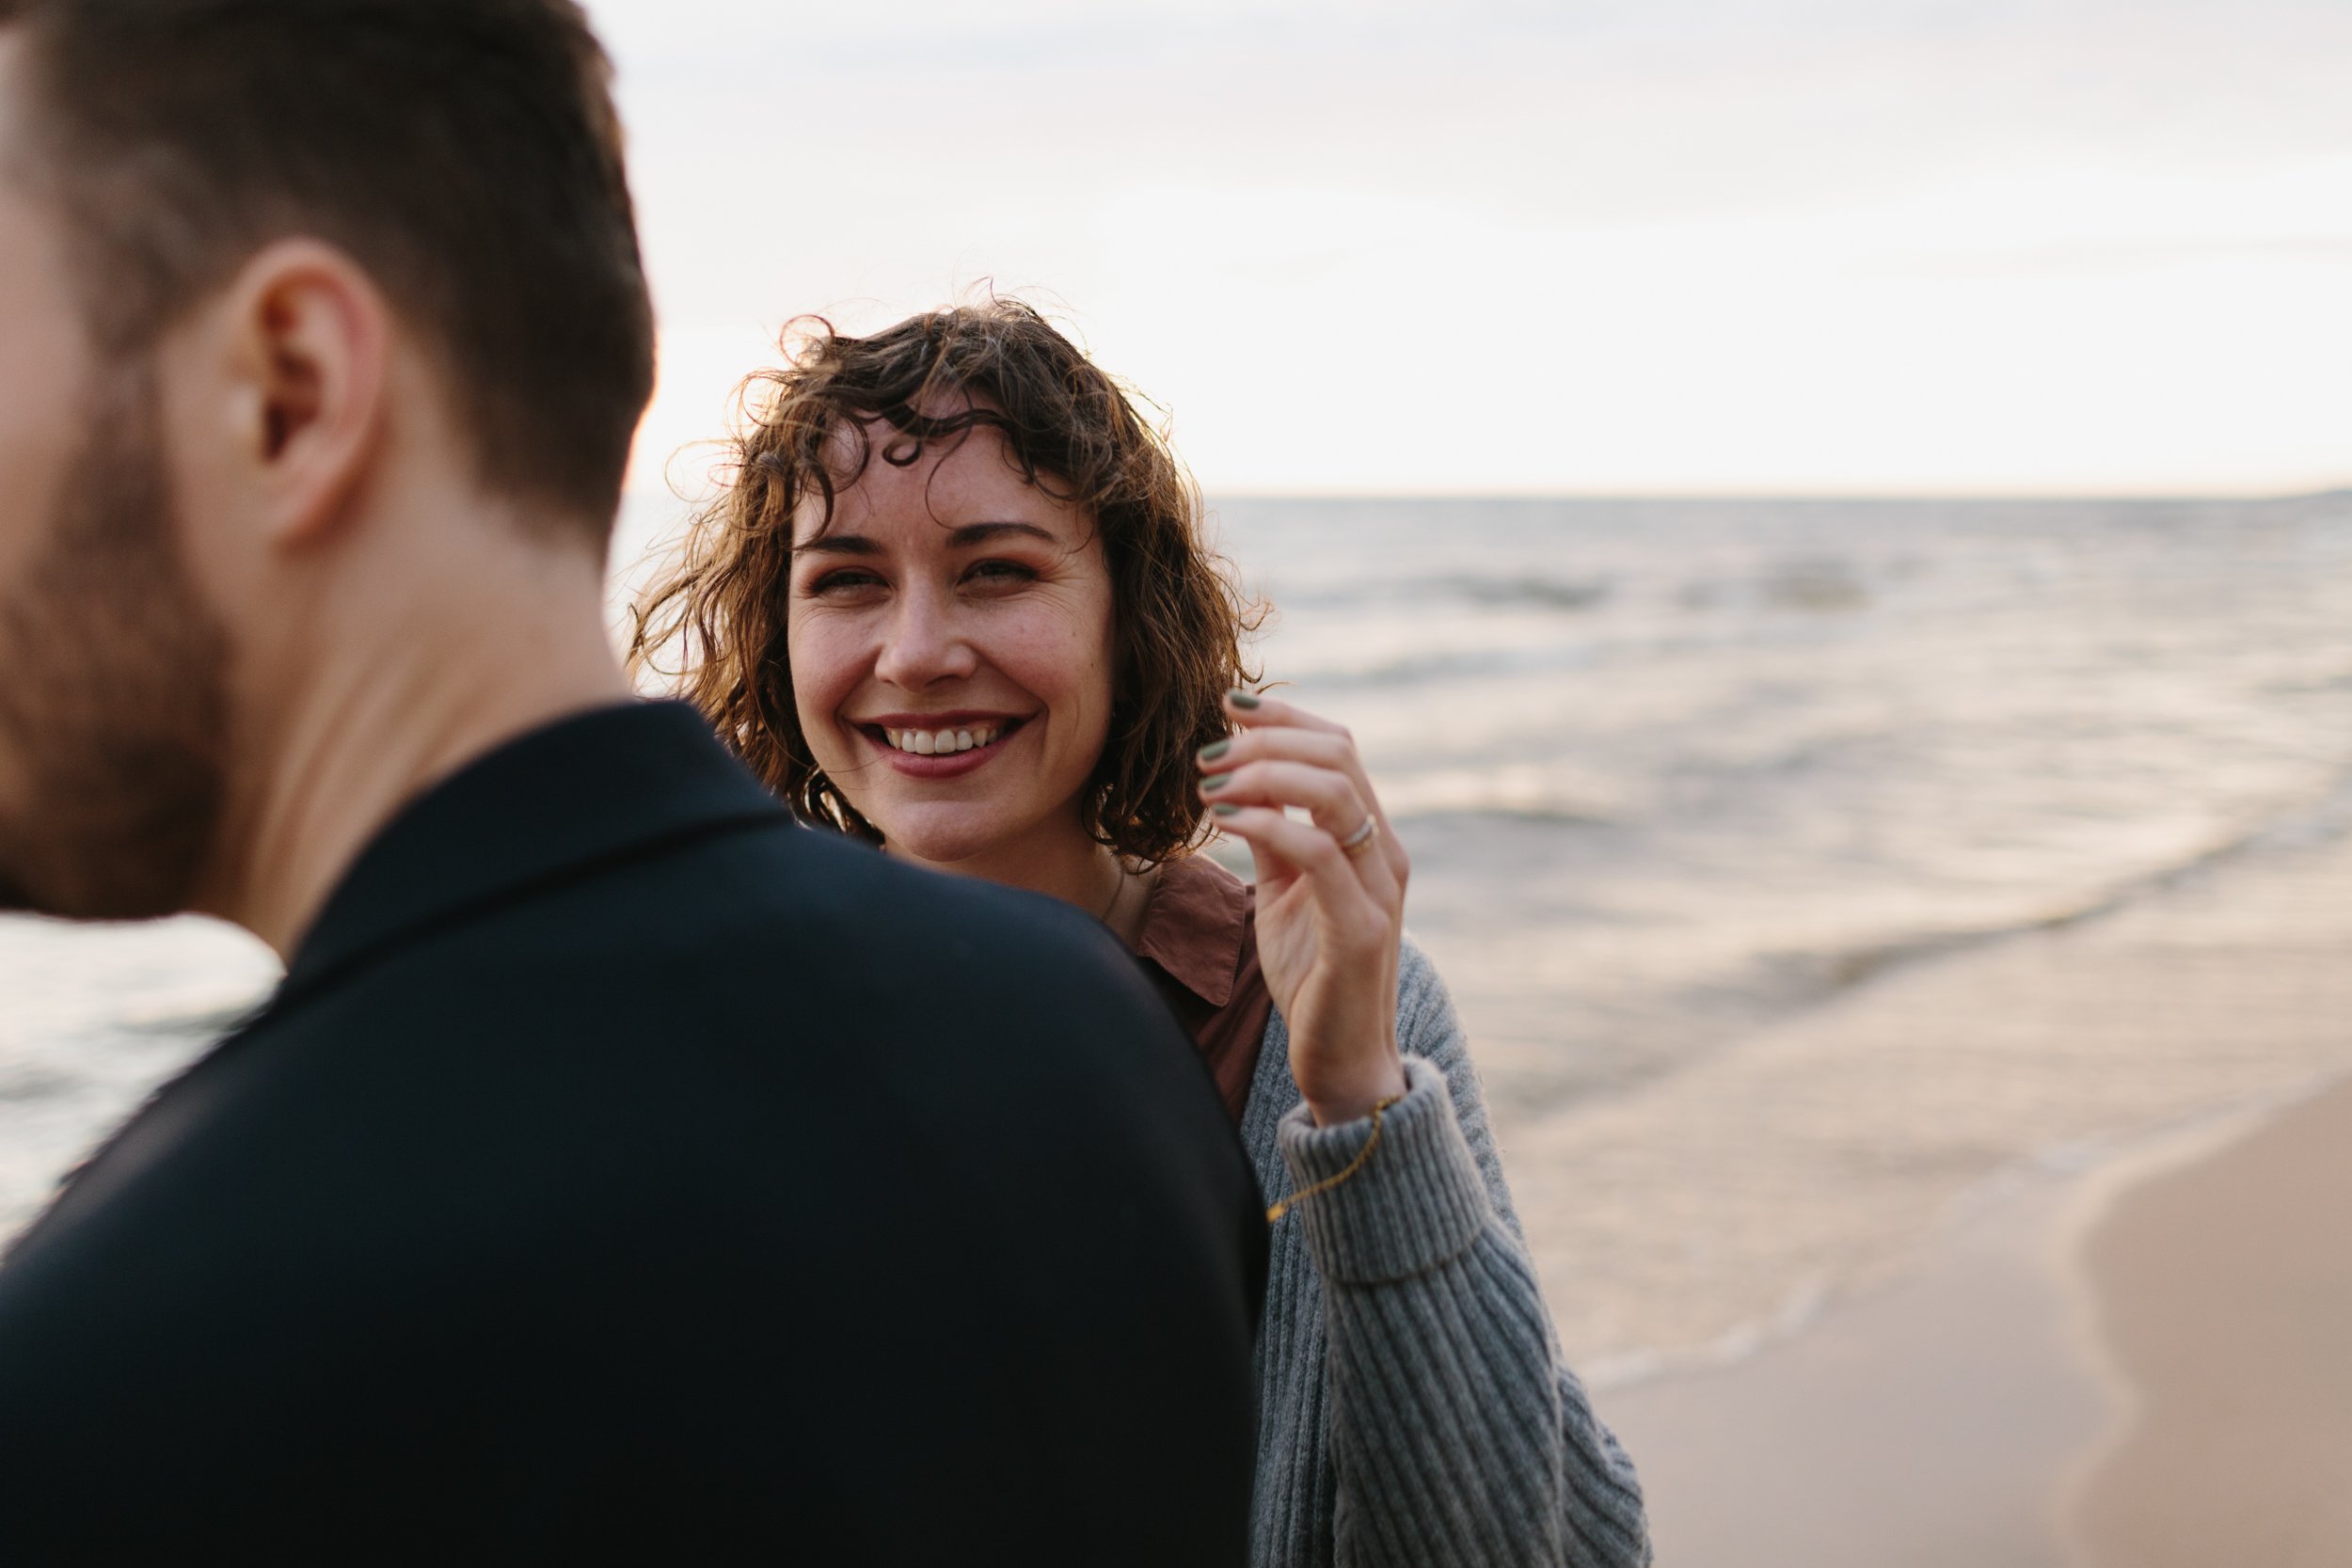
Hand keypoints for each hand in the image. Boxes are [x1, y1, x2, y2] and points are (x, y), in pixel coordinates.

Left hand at [1197, 689, 1409, 1125]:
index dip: (1285, 717)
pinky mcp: (1361, 928)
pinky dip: (1265, 823)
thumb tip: (1240, 779)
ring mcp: (1380, 889)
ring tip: (1208, 784)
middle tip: (1207, 752)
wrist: (1342, 1060)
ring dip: (1261, 774)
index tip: (1227, 706)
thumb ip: (1274, 837)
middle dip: (1266, 739)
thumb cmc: (1312, 976)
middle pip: (1338, 756)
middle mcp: (1385, 854)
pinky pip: (1315, 852)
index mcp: (1370, 840)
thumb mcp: (1285, 893)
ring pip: (1333, 792)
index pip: (1339, 748)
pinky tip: (1222, 821)